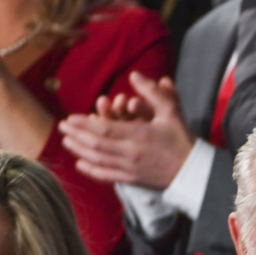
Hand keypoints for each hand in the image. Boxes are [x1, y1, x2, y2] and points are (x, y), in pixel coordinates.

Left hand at [58, 72, 195, 189]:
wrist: (193, 171)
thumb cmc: (182, 140)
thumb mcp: (170, 112)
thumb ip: (152, 92)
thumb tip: (134, 74)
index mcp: (139, 135)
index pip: (104, 129)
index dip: (84, 124)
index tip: (70, 118)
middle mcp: (131, 153)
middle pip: (95, 144)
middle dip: (76, 134)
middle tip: (62, 127)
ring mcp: (130, 168)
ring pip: (97, 160)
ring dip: (79, 150)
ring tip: (66, 141)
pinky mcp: (132, 180)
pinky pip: (106, 176)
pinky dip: (91, 171)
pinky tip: (79, 164)